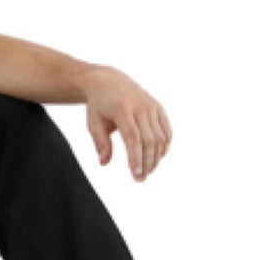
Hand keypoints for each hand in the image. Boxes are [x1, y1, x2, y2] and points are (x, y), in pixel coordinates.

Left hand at [84, 66, 172, 181]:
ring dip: (156, 158)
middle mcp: (140, 106)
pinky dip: (165, 146)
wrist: (109, 81)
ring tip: (148, 171)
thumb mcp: (93, 122)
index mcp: (122, 109)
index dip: (136, 158)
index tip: (135, 175)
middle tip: (141, 178)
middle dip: (147, 163)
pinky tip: (158, 157)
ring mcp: (151, 106)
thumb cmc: (99, 105)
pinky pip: (166, 130)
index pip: (133, 138)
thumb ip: (100, 143)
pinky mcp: (159, 108)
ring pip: (160, 138)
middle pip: (149, 140)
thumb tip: (104, 163)